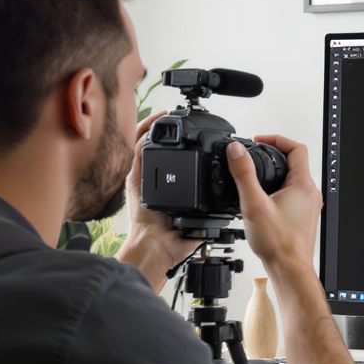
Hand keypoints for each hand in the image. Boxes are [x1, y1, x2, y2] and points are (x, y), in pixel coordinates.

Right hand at [117, 111, 204, 287]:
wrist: (155, 251)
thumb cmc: (175, 243)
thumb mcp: (204, 224)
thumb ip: (214, 217)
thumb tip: (229, 212)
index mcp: (174, 191)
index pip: (180, 162)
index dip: (186, 147)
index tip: (201, 136)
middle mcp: (158, 182)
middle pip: (163, 150)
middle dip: (170, 132)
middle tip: (184, 117)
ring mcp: (145, 179)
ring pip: (148, 144)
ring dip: (157, 127)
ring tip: (168, 112)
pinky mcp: (135, 178)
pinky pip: (138, 149)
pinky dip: (145, 132)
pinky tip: (155, 120)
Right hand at [226, 134, 321, 271]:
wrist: (289, 269)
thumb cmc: (278, 244)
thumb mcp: (254, 204)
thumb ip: (244, 174)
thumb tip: (236, 151)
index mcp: (303, 185)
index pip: (296, 148)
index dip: (276, 138)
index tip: (259, 140)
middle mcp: (310, 194)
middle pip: (295, 162)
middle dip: (274, 154)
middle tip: (255, 154)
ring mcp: (309, 206)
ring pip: (294, 179)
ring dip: (276, 173)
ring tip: (256, 175)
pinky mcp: (304, 217)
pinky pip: (293, 194)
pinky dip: (278, 189)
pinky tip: (263, 199)